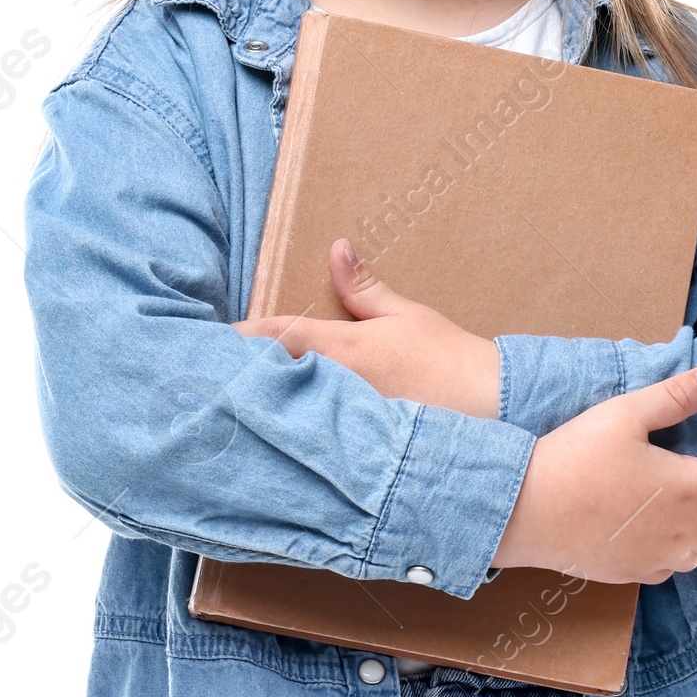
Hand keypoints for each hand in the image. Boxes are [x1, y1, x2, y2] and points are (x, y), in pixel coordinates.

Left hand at [233, 239, 500, 416]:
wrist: (487, 404)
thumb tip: (337, 249)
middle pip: (272, 379)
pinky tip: (280, 434)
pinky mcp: (355, 446)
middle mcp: (336, 385)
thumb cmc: (447, 357)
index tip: (216, 336)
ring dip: (265, 403)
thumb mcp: (405, 314)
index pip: (281, 336)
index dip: (244, 335)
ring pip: (290, 410)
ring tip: (233, 402)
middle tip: (209, 372)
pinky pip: (315, 436)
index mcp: (344, 348)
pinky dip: (295, 430)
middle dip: (243, 374)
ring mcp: (344, 420)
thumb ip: (363, 287)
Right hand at [492, 362, 696, 584]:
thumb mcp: (626, 414)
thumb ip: (677, 396)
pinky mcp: (629, 573)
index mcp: (689, 489)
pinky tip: (656, 534)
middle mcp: (682, 532)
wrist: (523, 509)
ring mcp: (656, 558)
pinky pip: (666, 568)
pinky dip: (675, 552)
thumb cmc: (575, 456)